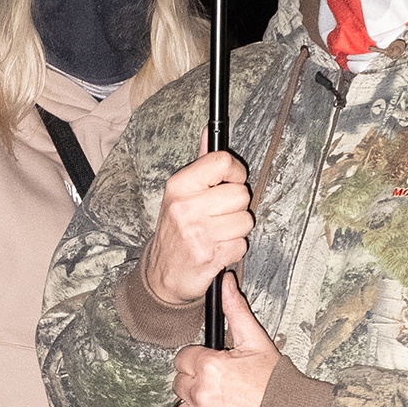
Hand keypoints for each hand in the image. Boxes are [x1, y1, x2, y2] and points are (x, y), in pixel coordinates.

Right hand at [143, 149, 251, 305]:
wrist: (161, 274)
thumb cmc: (175, 231)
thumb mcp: (180, 194)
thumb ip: (201, 163)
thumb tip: (209, 132)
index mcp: (180, 186)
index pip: (223, 162)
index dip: (235, 172)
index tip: (230, 181)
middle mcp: (186, 207)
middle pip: (241, 194)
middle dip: (236, 207)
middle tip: (219, 215)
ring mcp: (198, 233)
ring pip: (246, 221)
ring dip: (237, 230)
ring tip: (217, 233)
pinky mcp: (209, 256)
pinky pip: (242, 244)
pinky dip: (234, 249)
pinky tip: (217, 248)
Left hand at [172, 273, 280, 406]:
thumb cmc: (277, 385)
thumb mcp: (257, 343)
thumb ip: (236, 311)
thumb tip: (225, 284)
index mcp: (210, 366)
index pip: (183, 358)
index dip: (199, 360)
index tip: (214, 365)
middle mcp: (201, 393)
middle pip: (180, 381)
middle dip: (196, 380)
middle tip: (221, 384)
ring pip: (181, 405)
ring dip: (195, 403)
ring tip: (222, 402)